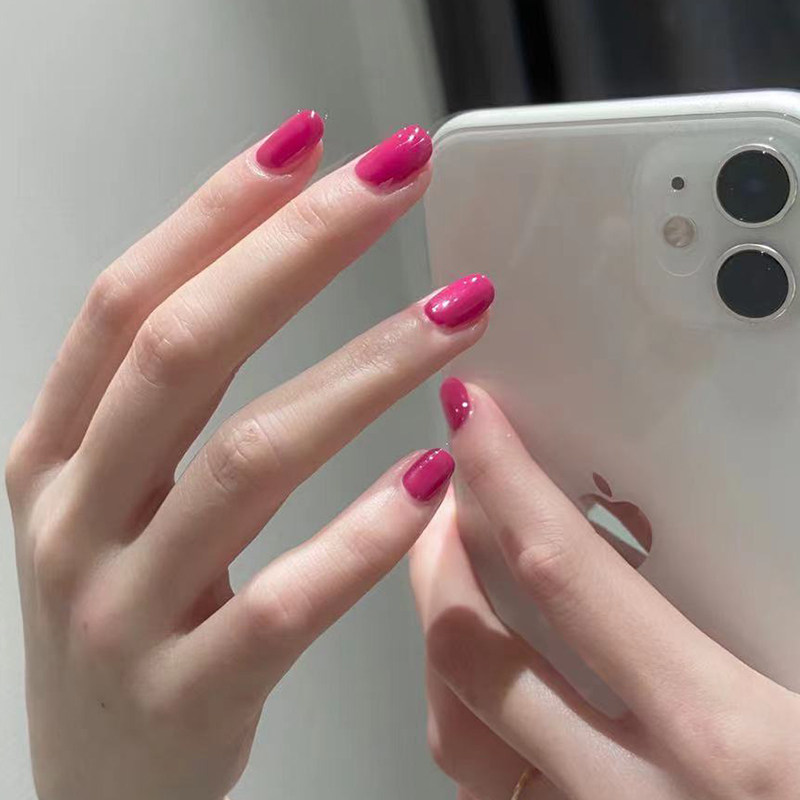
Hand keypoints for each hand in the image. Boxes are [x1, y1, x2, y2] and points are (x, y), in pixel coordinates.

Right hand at [6, 110, 495, 799]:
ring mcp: (122, 605)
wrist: (98, 781)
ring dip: (364, 372)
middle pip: (187, 348)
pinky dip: (362, 534)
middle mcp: (75, 512)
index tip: (306, 148)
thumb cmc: (125, 615)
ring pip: (249, 459)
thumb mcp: (111, 497)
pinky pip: (284, 601)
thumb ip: (167, 399)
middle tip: (394, 185)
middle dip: (298, 251)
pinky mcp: (187, 689)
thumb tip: (267, 268)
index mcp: (56, 452)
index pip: (132, 299)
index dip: (217, 213)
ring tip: (457, 316)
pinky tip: (433, 480)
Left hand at [410, 380, 799, 799]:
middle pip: (475, 656)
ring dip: (442, 643)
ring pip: (461, 738)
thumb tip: (723, 521)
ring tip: (450, 574)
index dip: (503, 480)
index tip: (470, 416)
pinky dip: (476, 721)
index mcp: (723, 741)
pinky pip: (492, 791)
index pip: (562, 571)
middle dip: (438, 558)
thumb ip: (768, 595)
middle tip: (445, 494)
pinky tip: (496, 678)